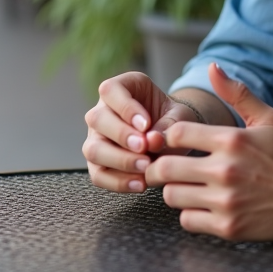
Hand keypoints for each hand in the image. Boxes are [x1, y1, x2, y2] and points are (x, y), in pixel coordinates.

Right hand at [83, 71, 199, 192]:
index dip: (126, 108)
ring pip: (93, 149)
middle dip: (121, 135)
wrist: (173, 136)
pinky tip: (140, 184)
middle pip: (96, 119)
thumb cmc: (173, 119)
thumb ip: (170, 124)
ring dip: (119, 160)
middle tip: (144, 147)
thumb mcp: (179, 115)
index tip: (146, 124)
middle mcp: (102, 111)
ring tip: (145, 167)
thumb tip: (153, 141)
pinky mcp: (99, 163)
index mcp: (121, 88)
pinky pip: (99, 175)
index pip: (110, 90)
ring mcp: (97, 138)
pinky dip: (118, 182)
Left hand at [146, 63, 272, 240]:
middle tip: (168, 169)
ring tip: (189, 187)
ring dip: (176, 192)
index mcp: (232, 140)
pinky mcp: (229, 227)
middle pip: (164, 169)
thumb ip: (237, 93)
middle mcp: (225, 170)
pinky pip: (188, 221)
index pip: (175, 134)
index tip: (175, 144)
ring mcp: (226, 201)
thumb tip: (212, 67)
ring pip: (172, 196)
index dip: (170, 139)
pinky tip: (204, 206)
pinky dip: (191, 214)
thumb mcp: (267, 118)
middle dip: (161, 168)